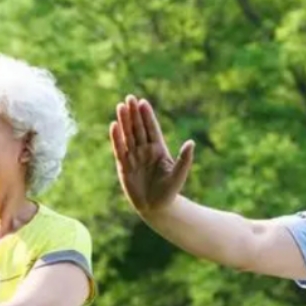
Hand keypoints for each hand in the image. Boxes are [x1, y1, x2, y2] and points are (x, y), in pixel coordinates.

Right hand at [108, 95, 194, 213]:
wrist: (156, 208)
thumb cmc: (169, 191)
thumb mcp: (179, 174)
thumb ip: (184, 159)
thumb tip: (191, 142)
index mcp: (158, 149)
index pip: (152, 129)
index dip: (147, 116)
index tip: (143, 102)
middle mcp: (145, 150)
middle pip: (138, 128)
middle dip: (134, 114)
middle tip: (129, 98)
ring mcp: (134, 157)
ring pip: (128, 136)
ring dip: (124, 121)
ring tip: (120, 106)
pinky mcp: (124, 167)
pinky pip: (119, 150)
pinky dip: (116, 138)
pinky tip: (114, 126)